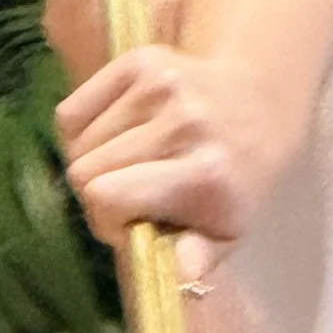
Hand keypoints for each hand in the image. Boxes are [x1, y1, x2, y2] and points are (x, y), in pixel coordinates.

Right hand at [56, 45, 282, 248]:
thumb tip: (179, 272)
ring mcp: (160, 85)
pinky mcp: (139, 60)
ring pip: (76, 142)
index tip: (128, 226)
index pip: (107, 196)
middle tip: (130, 198)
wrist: (260, 105)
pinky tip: (116, 138)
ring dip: (92, 163)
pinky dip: (81, 131)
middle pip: (84, 171)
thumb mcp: (229, 231)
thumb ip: (199, 258)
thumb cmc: (237, 180)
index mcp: (205, 172)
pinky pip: (72, 110)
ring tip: (129, 167)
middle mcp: (183, 122)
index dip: (105, 221)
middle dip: (98, 195)